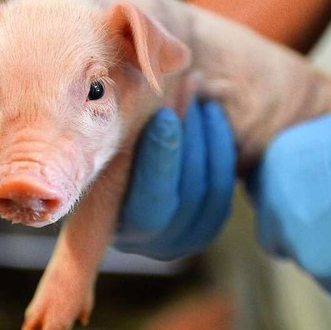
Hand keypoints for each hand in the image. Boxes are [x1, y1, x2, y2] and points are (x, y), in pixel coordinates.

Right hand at [114, 99, 235, 259]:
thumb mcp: (108, 142)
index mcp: (117, 226)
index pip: (151, 199)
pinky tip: (211, 116)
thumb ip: (128, 123)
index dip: (161, 158)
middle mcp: (152, 243)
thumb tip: (161, 85)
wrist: (121, 179)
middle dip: (191, 139)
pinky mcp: (207, 227)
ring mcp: (184, 240)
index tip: (166, 115)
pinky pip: (225, 188)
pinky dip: (222, 149)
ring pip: (213, 190)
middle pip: (189, 193)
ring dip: (209, 139)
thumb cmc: (105, 156)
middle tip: (188, 92)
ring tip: (200, 101)